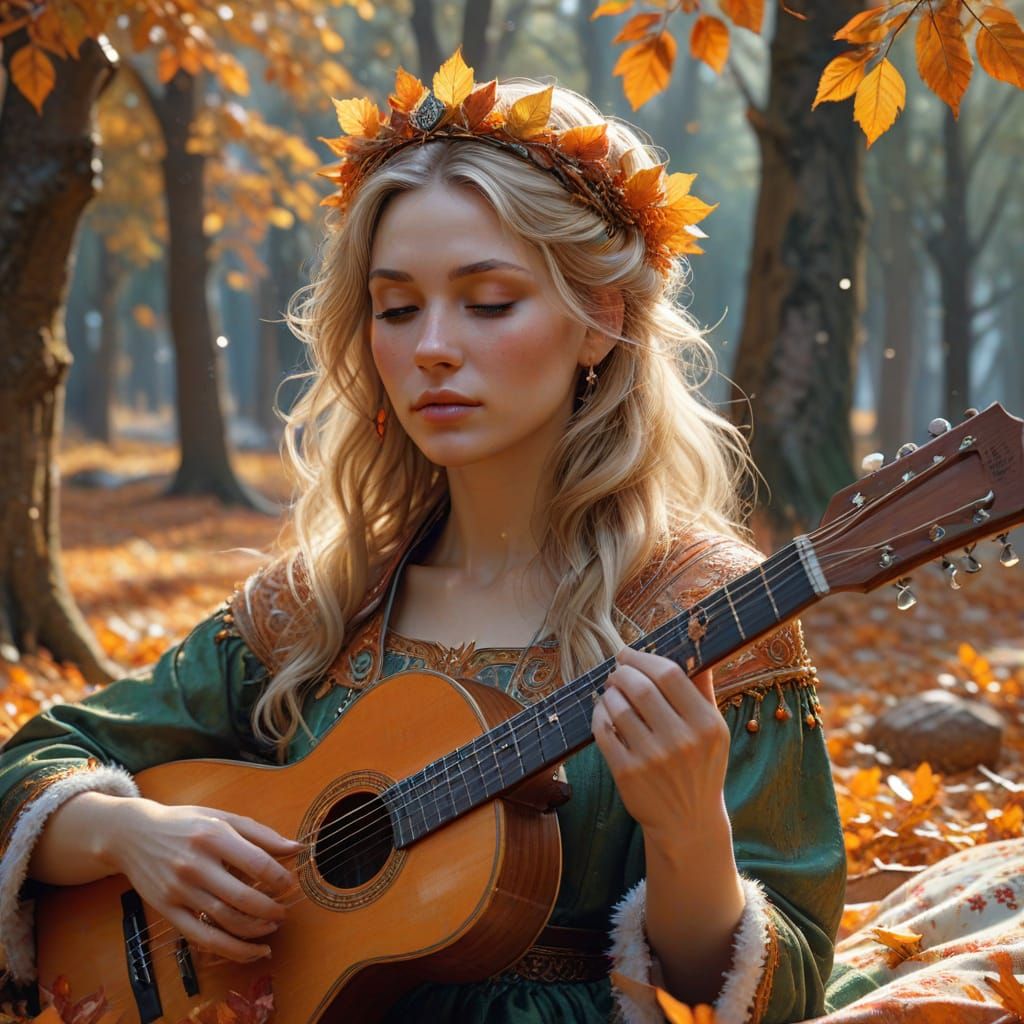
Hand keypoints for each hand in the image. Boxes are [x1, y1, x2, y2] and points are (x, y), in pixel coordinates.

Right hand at [101, 797, 302, 961]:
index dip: (279, 878)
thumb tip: (297, 848)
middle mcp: (196, 864)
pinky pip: (202, 938)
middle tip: (284, 912)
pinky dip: (230, 949)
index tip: (290, 885)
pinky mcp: (167, 910)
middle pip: (242, 897)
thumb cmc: (186, 823)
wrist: (133, 834)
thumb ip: (261, 834)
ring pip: (224, 920)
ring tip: (271, 928)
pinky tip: (251, 951)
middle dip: (270, 909)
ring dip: (254, 930)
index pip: (256, 862)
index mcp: (214, 836)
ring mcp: (179, 889)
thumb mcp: (222, 818)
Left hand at [592, 647, 730, 841]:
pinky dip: (599, 715)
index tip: (630, 654)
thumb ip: (703, 690)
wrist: (688, 822)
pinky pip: (603, 731)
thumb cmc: (700, 768)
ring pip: (618, 707)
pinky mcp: (628, 774)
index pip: (669, 674)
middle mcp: (682, 741)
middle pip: (640, 687)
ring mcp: (653, 759)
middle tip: (617, 672)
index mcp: (706, 724)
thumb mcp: (714, 731)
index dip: (644, 658)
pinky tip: (603, 712)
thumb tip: (694, 650)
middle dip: (622, 672)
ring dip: (609, 693)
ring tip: (611, 692)